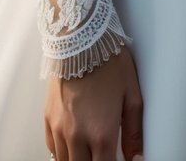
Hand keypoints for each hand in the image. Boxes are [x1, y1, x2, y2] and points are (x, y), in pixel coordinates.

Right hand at [44, 45, 143, 160]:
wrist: (80, 37)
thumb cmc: (108, 61)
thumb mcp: (132, 95)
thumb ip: (134, 131)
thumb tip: (137, 156)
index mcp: (101, 133)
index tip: (119, 160)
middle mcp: (77, 136)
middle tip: (103, 154)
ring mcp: (60, 128)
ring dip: (79, 160)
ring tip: (89, 151)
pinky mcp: (48, 118)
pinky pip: (52, 148)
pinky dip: (63, 151)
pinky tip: (74, 144)